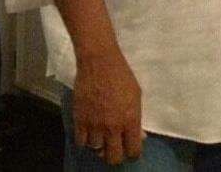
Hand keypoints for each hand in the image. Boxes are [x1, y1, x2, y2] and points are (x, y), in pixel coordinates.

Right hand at [73, 46, 143, 165]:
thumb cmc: (122, 76)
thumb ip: (137, 118)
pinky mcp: (79, 120)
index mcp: (130, 119)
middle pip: (113, 158)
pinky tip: (90, 132)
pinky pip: (81, 142)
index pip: (133, 150)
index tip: (131, 152)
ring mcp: (95, 125)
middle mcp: (113, 126)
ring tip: (102, 135)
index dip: (133, 154)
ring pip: (96, 150)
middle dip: (116, 156)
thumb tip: (140, 136)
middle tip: (116, 148)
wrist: (100, 63)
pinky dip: (85, 140)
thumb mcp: (136, 95)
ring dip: (100, 145)